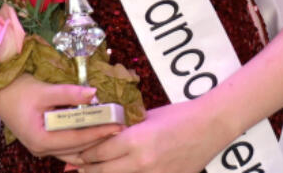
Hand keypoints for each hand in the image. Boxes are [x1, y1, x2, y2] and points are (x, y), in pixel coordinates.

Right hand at [0, 74, 121, 160]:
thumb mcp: (43, 90)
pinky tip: (93, 133)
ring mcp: (42, 149)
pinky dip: (81, 141)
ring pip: (73, 152)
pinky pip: (67, 147)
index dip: (98, 132)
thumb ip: (68, 93)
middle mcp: (42, 150)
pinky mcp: (43, 143)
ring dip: (91, 142)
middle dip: (99, 139)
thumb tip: (93, 93)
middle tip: (118, 128)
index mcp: (41, 140)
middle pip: (78, 149)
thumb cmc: (16, 91)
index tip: (116, 125)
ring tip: (109, 130)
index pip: (77, 139)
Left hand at [67, 101, 222, 172]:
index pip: (98, 152)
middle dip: (87, 169)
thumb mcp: (144, 117)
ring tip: (90, 172)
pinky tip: (117, 172)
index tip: (73, 152)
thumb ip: (123, 126)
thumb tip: (100, 131)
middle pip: (104, 171)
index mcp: (135, 140)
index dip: (83, 154)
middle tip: (74, 166)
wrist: (210, 126)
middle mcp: (142, 161)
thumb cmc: (177, 116)